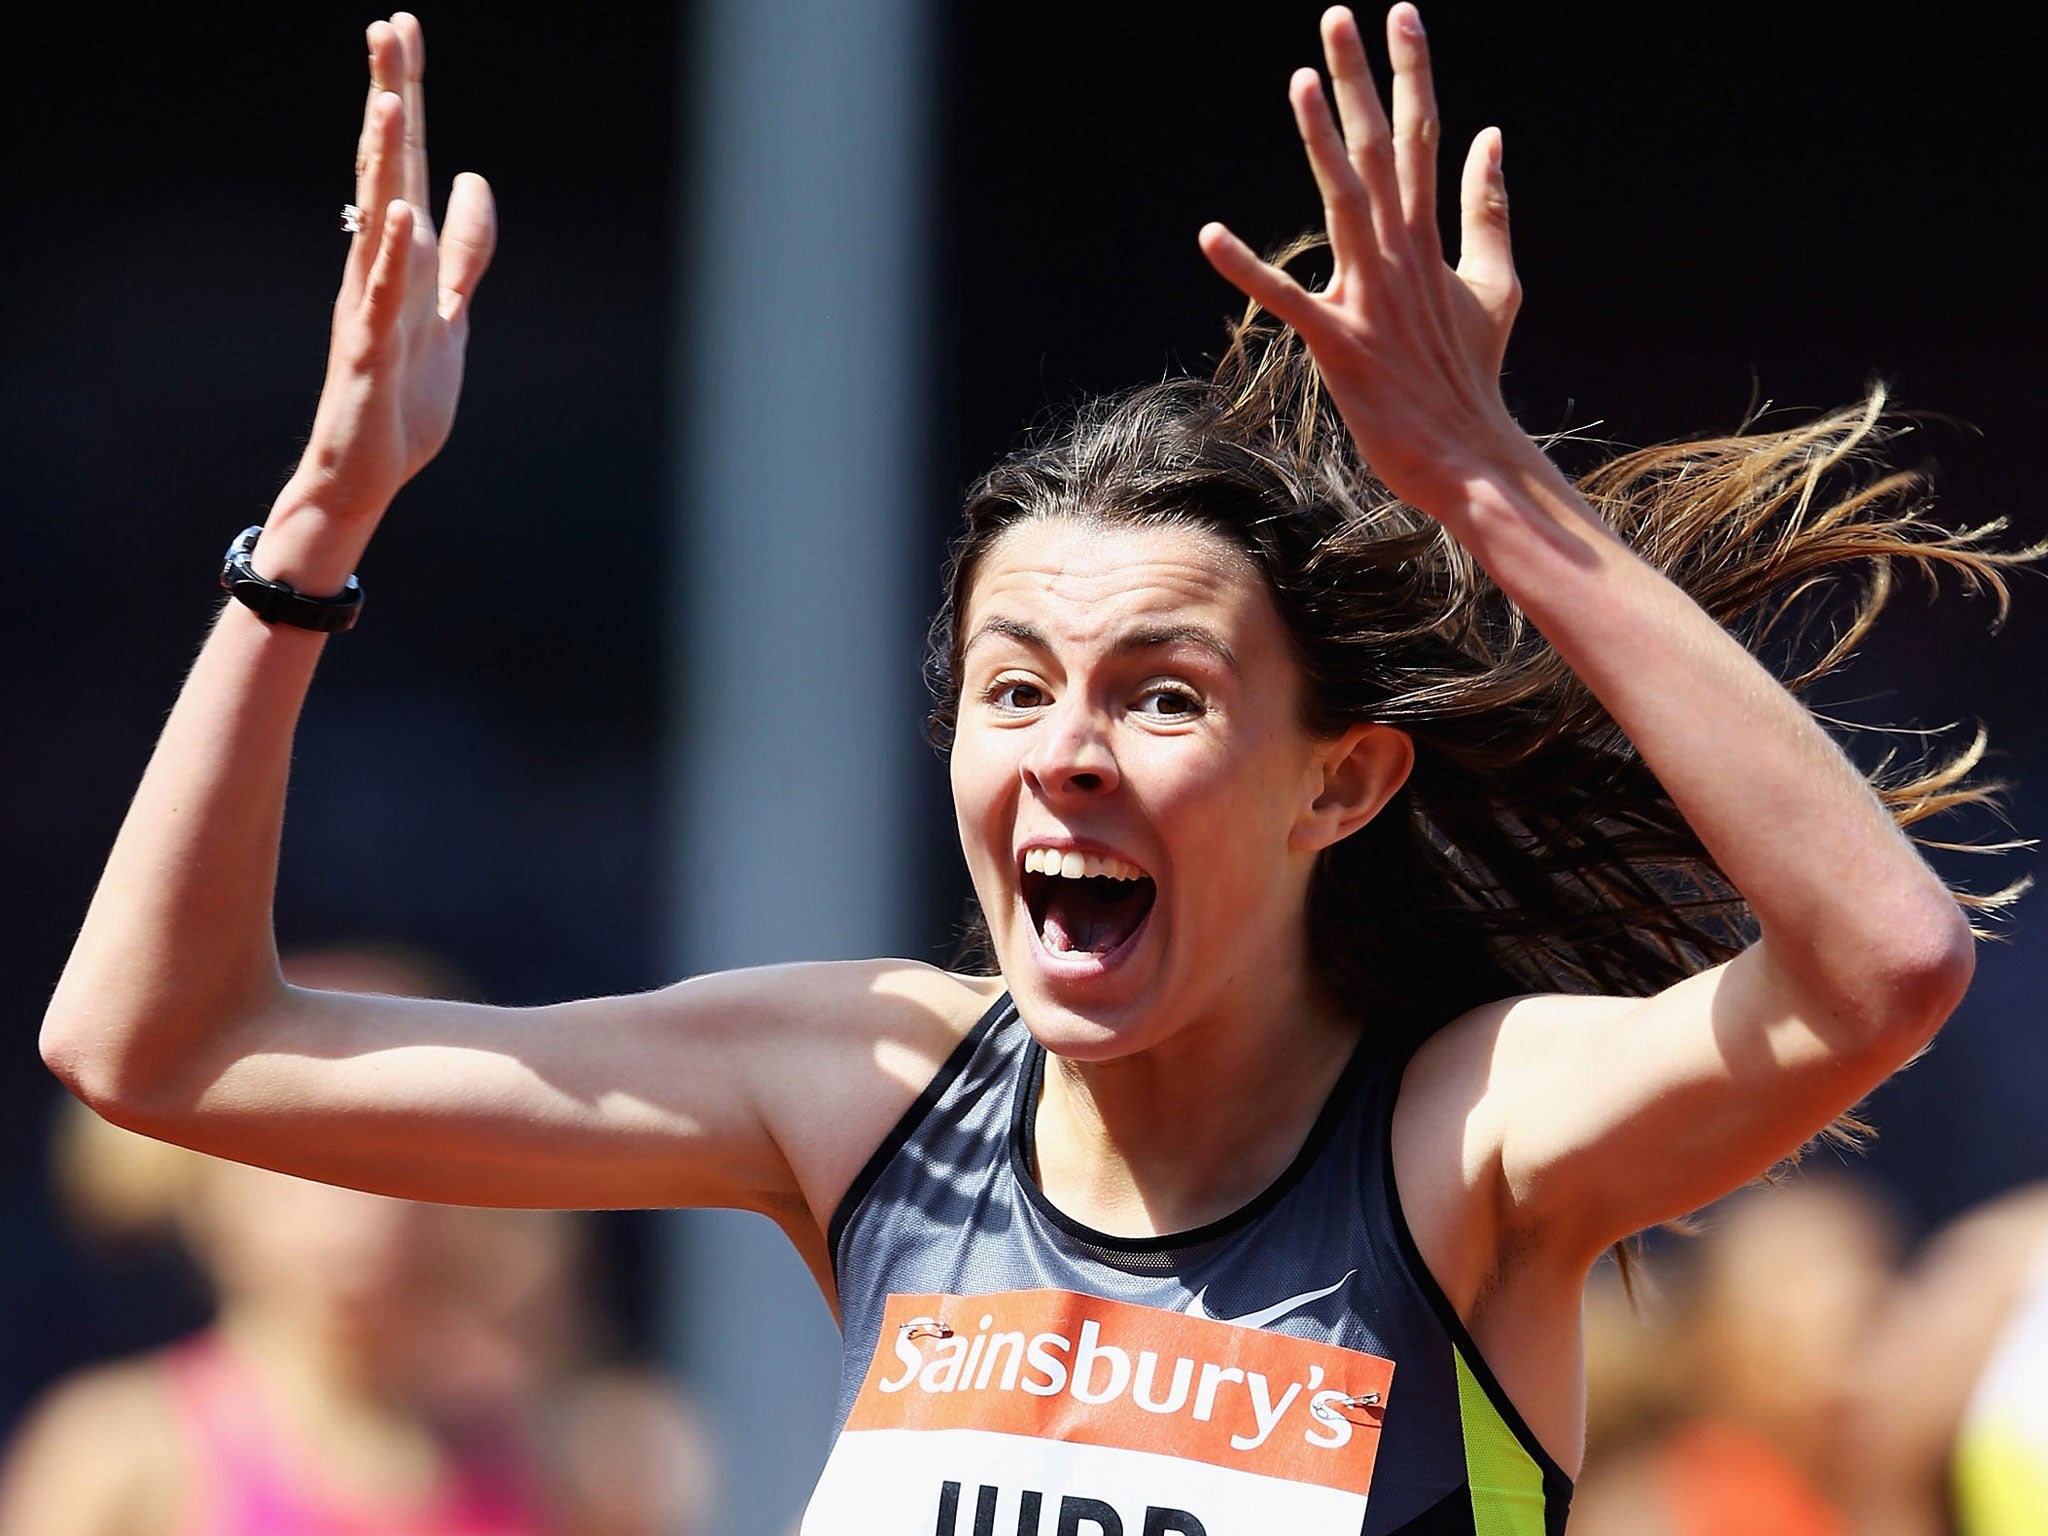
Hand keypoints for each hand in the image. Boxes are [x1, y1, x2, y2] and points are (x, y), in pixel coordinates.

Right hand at [291, 13, 495, 526]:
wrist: (368, 471)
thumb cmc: (404, 394)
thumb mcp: (451, 311)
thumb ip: (464, 250)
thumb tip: (476, 180)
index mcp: (401, 254)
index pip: (408, 162)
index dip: (408, 96)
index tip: (402, 26)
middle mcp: (378, 265)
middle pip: (386, 171)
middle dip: (390, 99)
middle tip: (386, 27)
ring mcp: (371, 304)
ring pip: (377, 221)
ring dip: (382, 163)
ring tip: (389, 101)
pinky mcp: (372, 350)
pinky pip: (384, 297)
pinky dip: (390, 258)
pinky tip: (397, 217)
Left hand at [1199, 4, 1525, 517]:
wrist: (1470, 454)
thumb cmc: (1471, 374)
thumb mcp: (1496, 284)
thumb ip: (1490, 209)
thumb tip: (1491, 136)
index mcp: (1430, 236)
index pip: (1422, 134)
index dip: (1411, 71)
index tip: (1399, 12)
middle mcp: (1402, 253)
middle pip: (1380, 149)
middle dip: (1360, 80)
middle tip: (1336, 15)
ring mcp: (1371, 295)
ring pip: (1343, 202)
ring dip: (1321, 141)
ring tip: (1300, 79)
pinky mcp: (1340, 343)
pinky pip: (1286, 298)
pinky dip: (1247, 268)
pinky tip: (1208, 234)